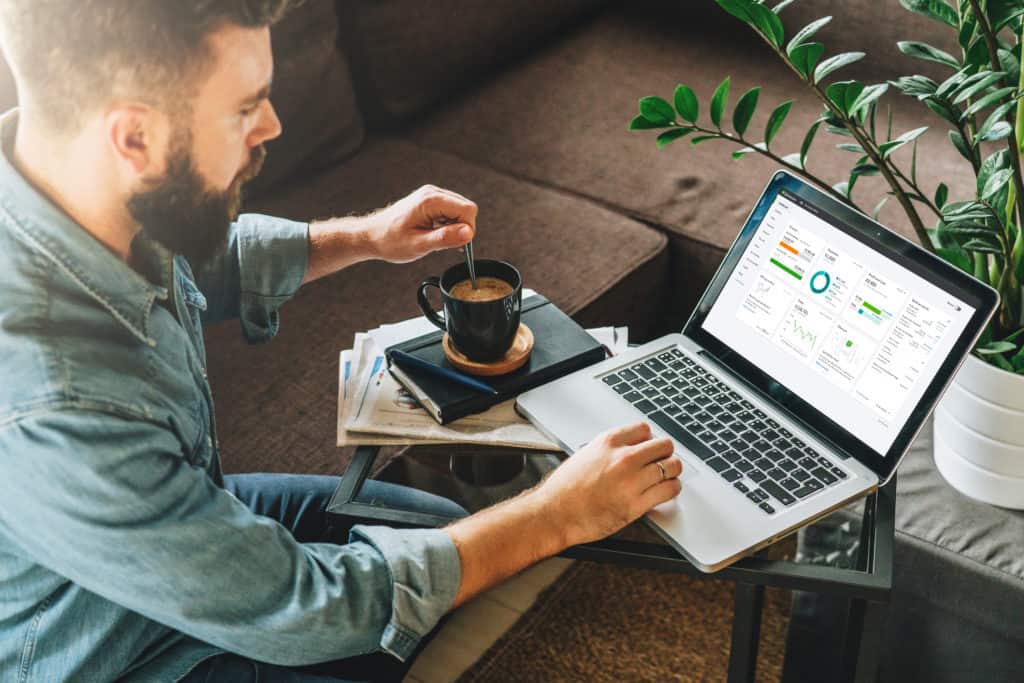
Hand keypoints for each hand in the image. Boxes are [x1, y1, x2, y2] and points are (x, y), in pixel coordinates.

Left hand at [366, 184, 476, 262]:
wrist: (371, 236)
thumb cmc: (389, 240)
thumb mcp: (419, 245)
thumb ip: (445, 238)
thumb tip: (468, 233)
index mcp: (431, 201)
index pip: (468, 209)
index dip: (467, 229)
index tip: (456, 244)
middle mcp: (433, 193)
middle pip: (466, 208)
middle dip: (461, 229)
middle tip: (444, 244)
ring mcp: (431, 196)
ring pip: (460, 211)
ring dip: (454, 228)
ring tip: (435, 239)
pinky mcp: (430, 201)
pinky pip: (450, 212)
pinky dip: (448, 225)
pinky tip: (434, 234)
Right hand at [536, 422, 682, 546]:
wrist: (554, 514)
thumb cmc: (564, 489)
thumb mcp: (585, 455)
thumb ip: (609, 449)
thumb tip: (630, 448)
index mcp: (608, 442)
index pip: (645, 429)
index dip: (649, 439)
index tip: (650, 447)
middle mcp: (622, 458)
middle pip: (664, 445)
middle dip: (665, 453)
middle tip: (663, 461)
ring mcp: (631, 481)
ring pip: (672, 466)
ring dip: (673, 471)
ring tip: (668, 476)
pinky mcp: (636, 504)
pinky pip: (669, 490)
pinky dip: (672, 489)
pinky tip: (666, 490)